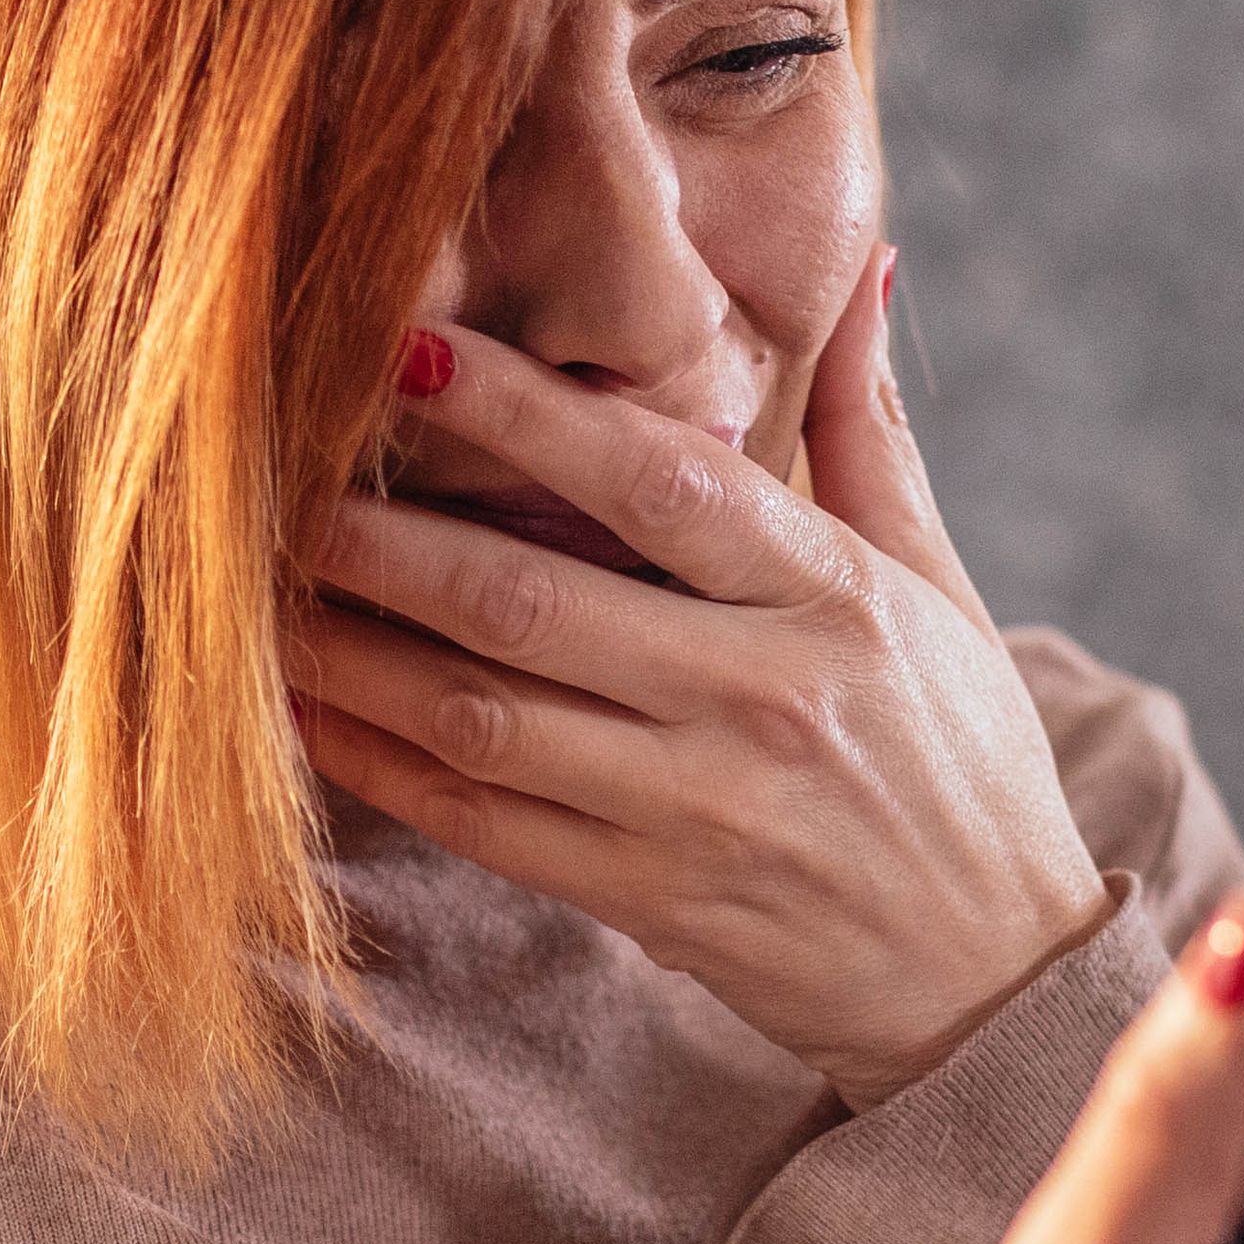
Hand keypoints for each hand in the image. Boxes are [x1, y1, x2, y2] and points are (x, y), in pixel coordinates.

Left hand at [286, 256, 1113, 1100]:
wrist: (992, 978)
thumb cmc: (959, 765)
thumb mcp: (937, 591)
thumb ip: (865, 434)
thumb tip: (860, 265)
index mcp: (831, 601)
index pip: (661, 482)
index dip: (528, 414)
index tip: (417, 349)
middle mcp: (760, 700)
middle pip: (532, 601)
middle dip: (383, 537)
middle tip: (269, 476)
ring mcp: (697, 810)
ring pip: (483, 716)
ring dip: (352, 652)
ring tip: (251, 597)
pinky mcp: (648, 901)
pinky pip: (482, 824)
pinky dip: (380, 767)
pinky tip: (302, 713)